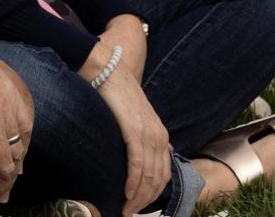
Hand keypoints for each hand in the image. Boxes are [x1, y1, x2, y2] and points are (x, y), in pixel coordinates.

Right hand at [87, 66, 170, 215]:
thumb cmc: (119, 96)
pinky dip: (133, 182)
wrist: (110, 72)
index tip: (139, 207)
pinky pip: (137, 164)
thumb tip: (158, 154)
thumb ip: (147, 137)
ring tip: (126, 209)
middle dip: (145, 201)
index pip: (163, 174)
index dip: (153, 194)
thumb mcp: (139, 119)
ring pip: (148, 176)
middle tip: (130, 212)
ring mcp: (148, 134)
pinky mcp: (134, 132)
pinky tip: (127, 193)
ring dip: (138, 197)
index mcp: (161, 136)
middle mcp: (159, 137)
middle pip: (157, 179)